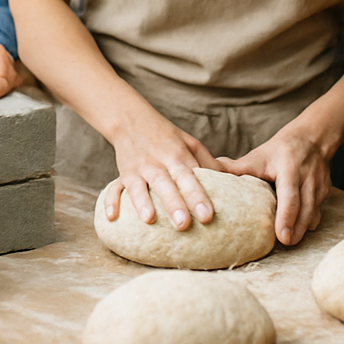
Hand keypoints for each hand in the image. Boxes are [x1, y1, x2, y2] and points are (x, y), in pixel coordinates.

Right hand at [100, 111, 223, 230]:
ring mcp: (138, 168)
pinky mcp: (122, 172)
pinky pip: (114, 187)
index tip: (208, 216)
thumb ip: (208, 162)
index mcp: (178, 156)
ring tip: (149, 220)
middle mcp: (158, 162)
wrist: (132, 119)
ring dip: (143, 203)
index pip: (191, 177)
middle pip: (167, 184)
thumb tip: (231, 183)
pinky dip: (112, 201)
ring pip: (140, 186)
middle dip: (175, 204)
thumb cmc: (167, 136)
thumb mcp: (190, 142)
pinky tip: (113, 218)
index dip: (199, 196)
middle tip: (184, 225)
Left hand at [218, 128, 331, 246]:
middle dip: (296, 230)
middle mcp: (307, 178)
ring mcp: (319, 186)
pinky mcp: (326, 192)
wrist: (311, 138)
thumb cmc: (280, 150)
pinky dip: (308, 222)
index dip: (286, 218)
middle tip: (285, 244)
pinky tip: (298, 230)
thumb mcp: (259, 156)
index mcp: (289, 169)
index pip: (290, 196)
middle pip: (305, 210)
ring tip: (290, 241)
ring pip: (314, 213)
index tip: (281, 236)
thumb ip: (237, 167)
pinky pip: (319, 212)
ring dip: (302, 229)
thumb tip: (210, 169)